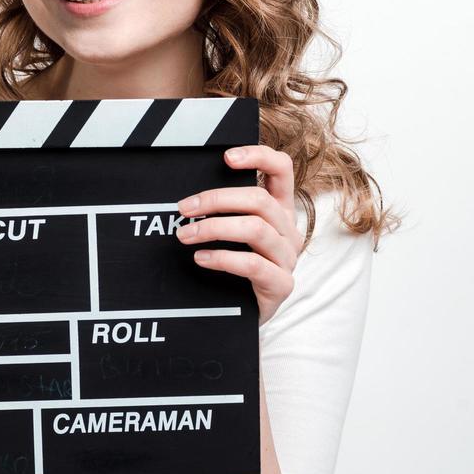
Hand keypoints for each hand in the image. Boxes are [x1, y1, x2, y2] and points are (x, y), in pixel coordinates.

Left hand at [176, 145, 300, 324]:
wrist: (242, 317)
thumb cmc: (234, 268)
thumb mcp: (233, 232)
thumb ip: (224, 210)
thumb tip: (190, 194)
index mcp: (279, 209)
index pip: (282, 169)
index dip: (258, 156)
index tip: (226, 157)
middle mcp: (288, 230)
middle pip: (260, 200)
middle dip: (216, 200)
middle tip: (184, 208)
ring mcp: (287, 258)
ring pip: (255, 229)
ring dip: (214, 228)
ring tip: (185, 235)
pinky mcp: (281, 285)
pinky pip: (252, 264)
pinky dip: (222, 258)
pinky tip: (201, 258)